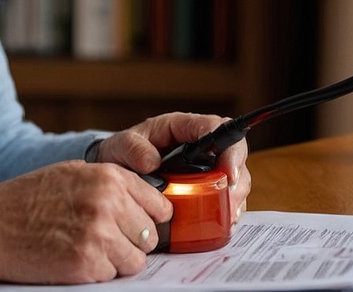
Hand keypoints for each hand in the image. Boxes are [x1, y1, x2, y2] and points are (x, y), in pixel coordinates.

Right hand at [0, 159, 171, 284]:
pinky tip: (73, 258)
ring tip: (87, 248)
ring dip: (116, 260)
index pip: (159, 205)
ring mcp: (99, 235)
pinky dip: (97, 273)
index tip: (134, 224)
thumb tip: (147, 200)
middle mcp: (108, 203)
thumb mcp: (71, 173)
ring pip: (136, 261)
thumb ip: (110, 183)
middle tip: (103, 239)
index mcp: (108, 177)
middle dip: (131, 240)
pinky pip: (112, 276)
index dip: (148, 218)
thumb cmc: (25, 199)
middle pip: (150, 235)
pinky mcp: (86, 265)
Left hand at [91, 112, 251, 224]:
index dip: (229, 148)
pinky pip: (224, 200)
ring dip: (235, 199)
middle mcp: (200, 146)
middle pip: (234, 156)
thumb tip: (152, 162)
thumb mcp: (121, 146)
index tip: (228, 171)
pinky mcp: (204, 190)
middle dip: (237, 179)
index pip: (217, 127)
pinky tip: (220, 224)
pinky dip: (226, 213)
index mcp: (182, 127)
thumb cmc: (121, 153)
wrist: (115, 173)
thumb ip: (133, 148)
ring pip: (234, 180)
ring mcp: (205, 168)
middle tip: (231, 200)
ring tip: (227, 217)